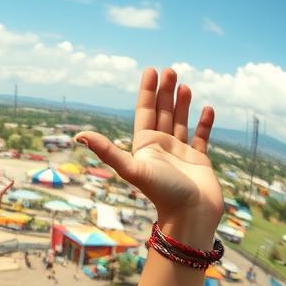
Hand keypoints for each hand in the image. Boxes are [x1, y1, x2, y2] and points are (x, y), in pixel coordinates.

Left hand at [77, 68, 222, 245]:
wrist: (190, 216)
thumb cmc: (162, 193)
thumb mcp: (132, 168)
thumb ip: (106, 151)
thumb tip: (78, 135)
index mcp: (144, 147)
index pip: (145, 113)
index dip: (147, 92)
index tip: (151, 71)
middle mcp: (161, 149)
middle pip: (162, 114)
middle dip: (165, 92)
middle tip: (170, 70)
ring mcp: (180, 154)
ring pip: (180, 122)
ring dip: (182, 104)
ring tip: (184, 85)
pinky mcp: (199, 161)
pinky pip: (201, 137)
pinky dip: (204, 124)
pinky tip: (207, 108)